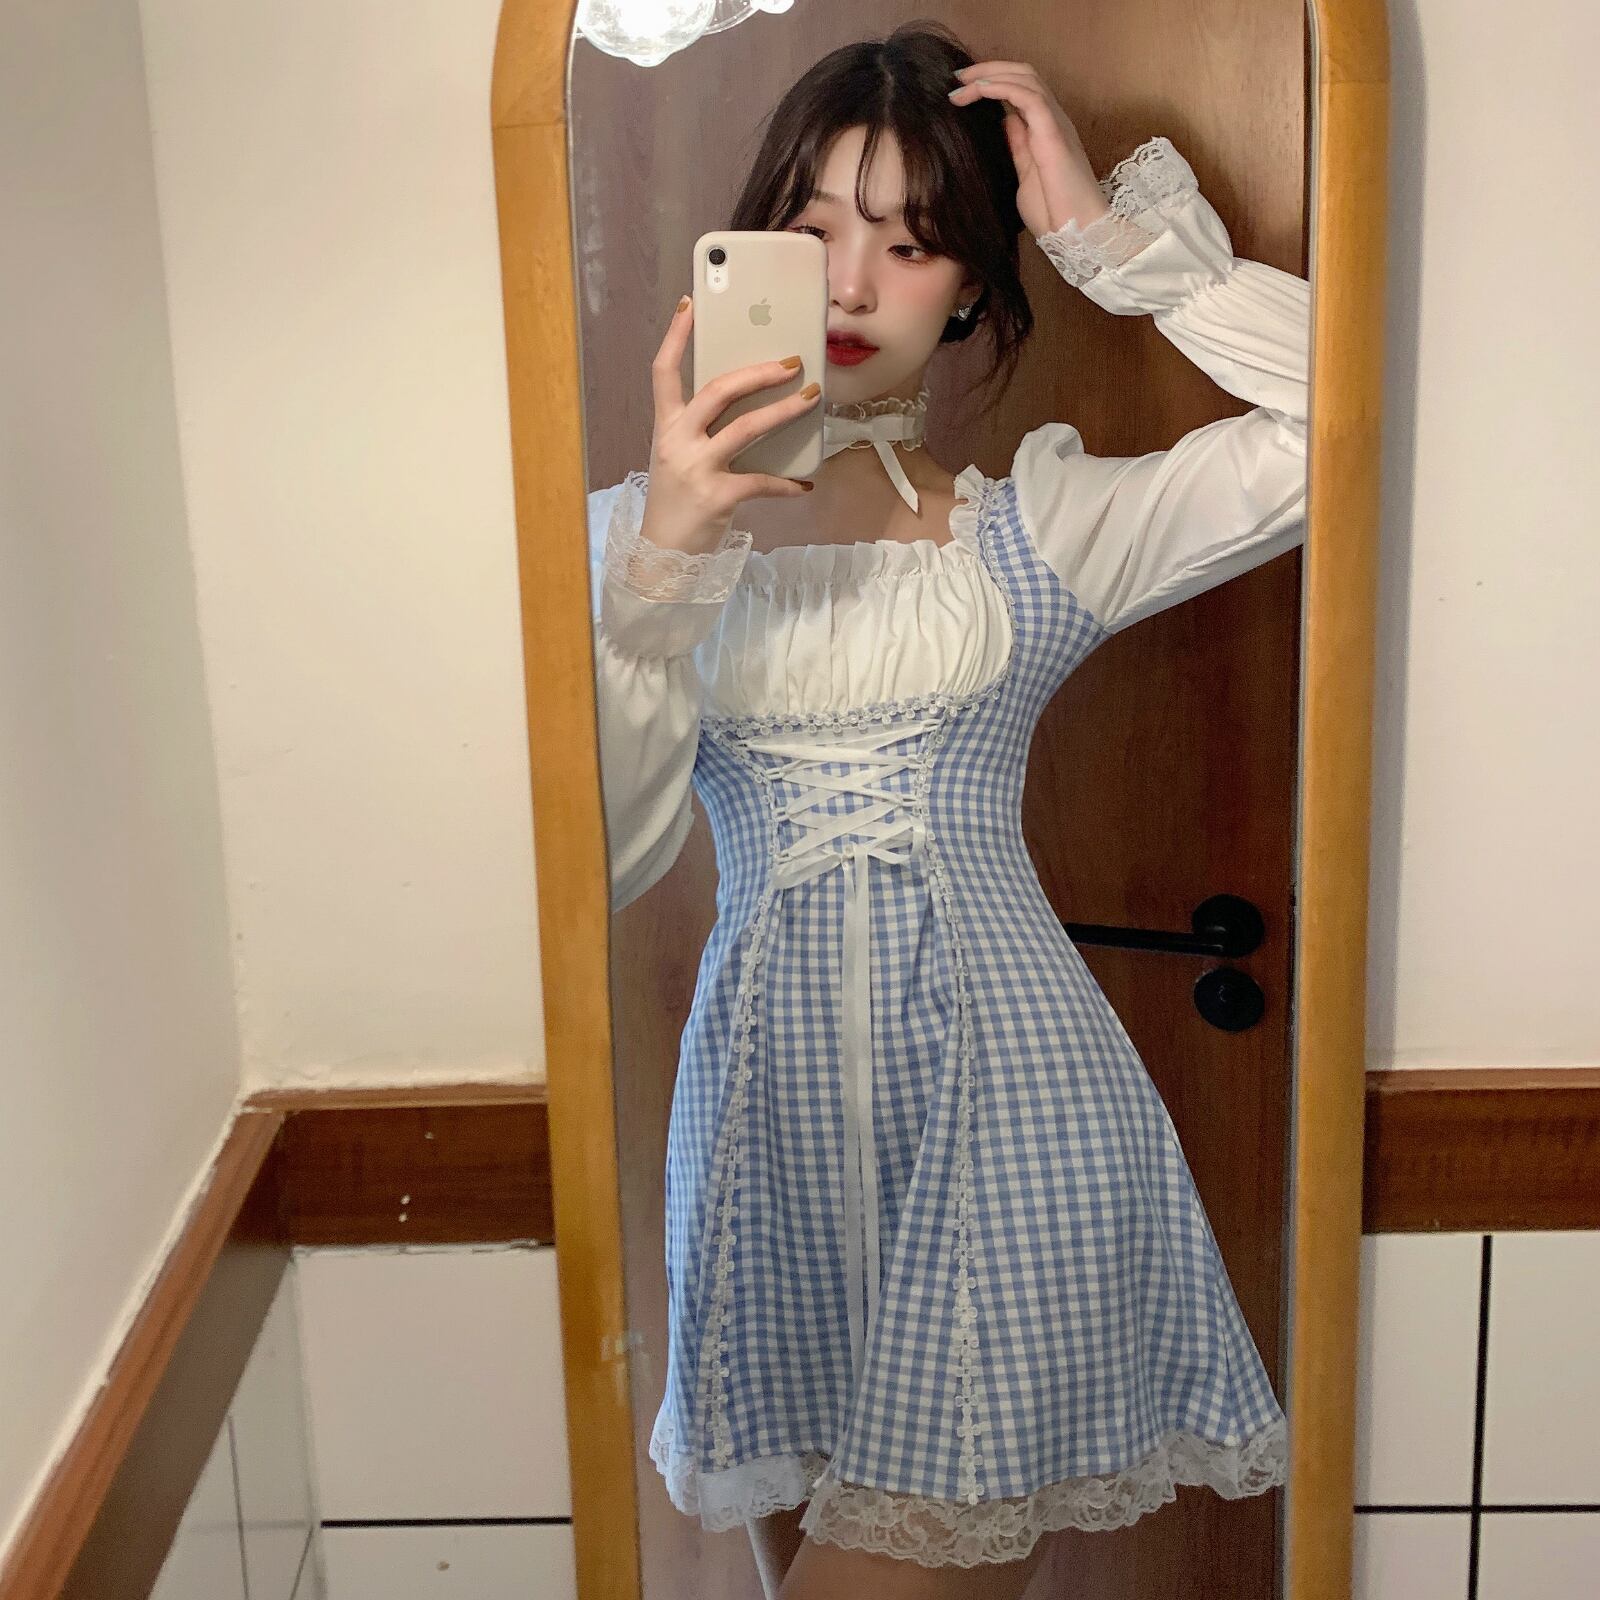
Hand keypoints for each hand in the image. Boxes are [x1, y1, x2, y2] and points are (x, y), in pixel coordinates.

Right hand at [641, 294, 819, 554]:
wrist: (662, 556)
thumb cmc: (678, 503)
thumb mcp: (679, 459)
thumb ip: (702, 431)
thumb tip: (750, 403)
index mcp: (666, 428)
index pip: (664, 372)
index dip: (677, 336)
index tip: (691, 303)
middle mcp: (677, 442)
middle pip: (717, 390)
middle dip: (758, 372)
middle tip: (792, 362)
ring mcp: (697, 469)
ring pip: (746, 428)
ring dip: (784, 410)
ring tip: (810, 399)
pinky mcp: (718, 497)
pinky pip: (762, 482)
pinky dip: (787, 483)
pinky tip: (805, 483)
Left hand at [948, 61, 1108, 237]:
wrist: (1077, 233)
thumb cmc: (1054, 212)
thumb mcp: (1026, 174)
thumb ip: (1018, 146)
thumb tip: (1005, 123)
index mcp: (1045, 129)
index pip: (1020, 89)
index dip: (992, 81)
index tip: (962, 88)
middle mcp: (1052, 119)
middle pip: (1022, 74)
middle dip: (988, 69)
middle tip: (957, 76)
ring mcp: (1055, 123)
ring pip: (1025, 78)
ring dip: (990, 75)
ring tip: (961, 82)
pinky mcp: (1053, 132)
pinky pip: (1028, 96)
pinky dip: (1002, 87)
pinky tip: (980, 89)